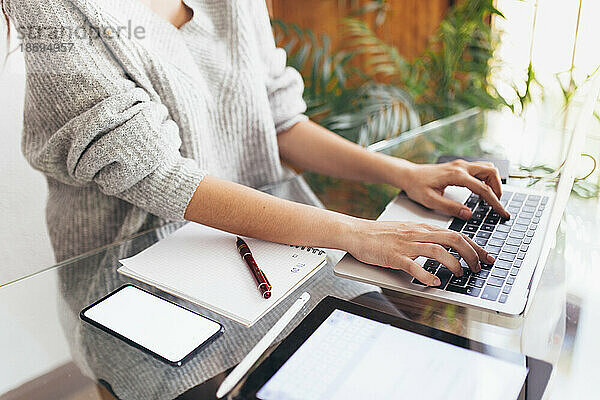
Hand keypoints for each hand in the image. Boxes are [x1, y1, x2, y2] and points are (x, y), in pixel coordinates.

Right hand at [347, 220, 494, 285]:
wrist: (357, 233)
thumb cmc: (381, 235)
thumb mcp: (408, 232)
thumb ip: (426, 239)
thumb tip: (446, 251)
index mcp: (423, 228)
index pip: (456, 234)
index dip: (475, 247)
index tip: (486, 258)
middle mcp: (418, 234)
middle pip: (453, 239)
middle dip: (471, 254)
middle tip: (478, 268)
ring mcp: (407, 245)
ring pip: (438, 251)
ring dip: (454, 264)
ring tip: (460, 274)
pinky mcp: (395, 256)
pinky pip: (414, 266)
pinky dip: (427, 275)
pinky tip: (434, 282)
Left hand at [397, 159, 509, 219]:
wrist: (408, 175)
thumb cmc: (416, 186)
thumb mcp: (430, 201)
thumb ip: (450, 207)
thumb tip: (468, 214)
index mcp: (456, 175)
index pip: (483, 189)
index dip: (495, 202)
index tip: (503, 213)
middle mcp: (461, 166)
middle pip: (491, 171)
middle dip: (498, 188)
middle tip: (497, 204)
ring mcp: (461, 165)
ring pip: (487, 168)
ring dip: (493, 182)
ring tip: (490, 199)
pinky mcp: (459, 166)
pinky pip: (479, 169)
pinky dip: (485, 179)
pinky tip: (480, 192)